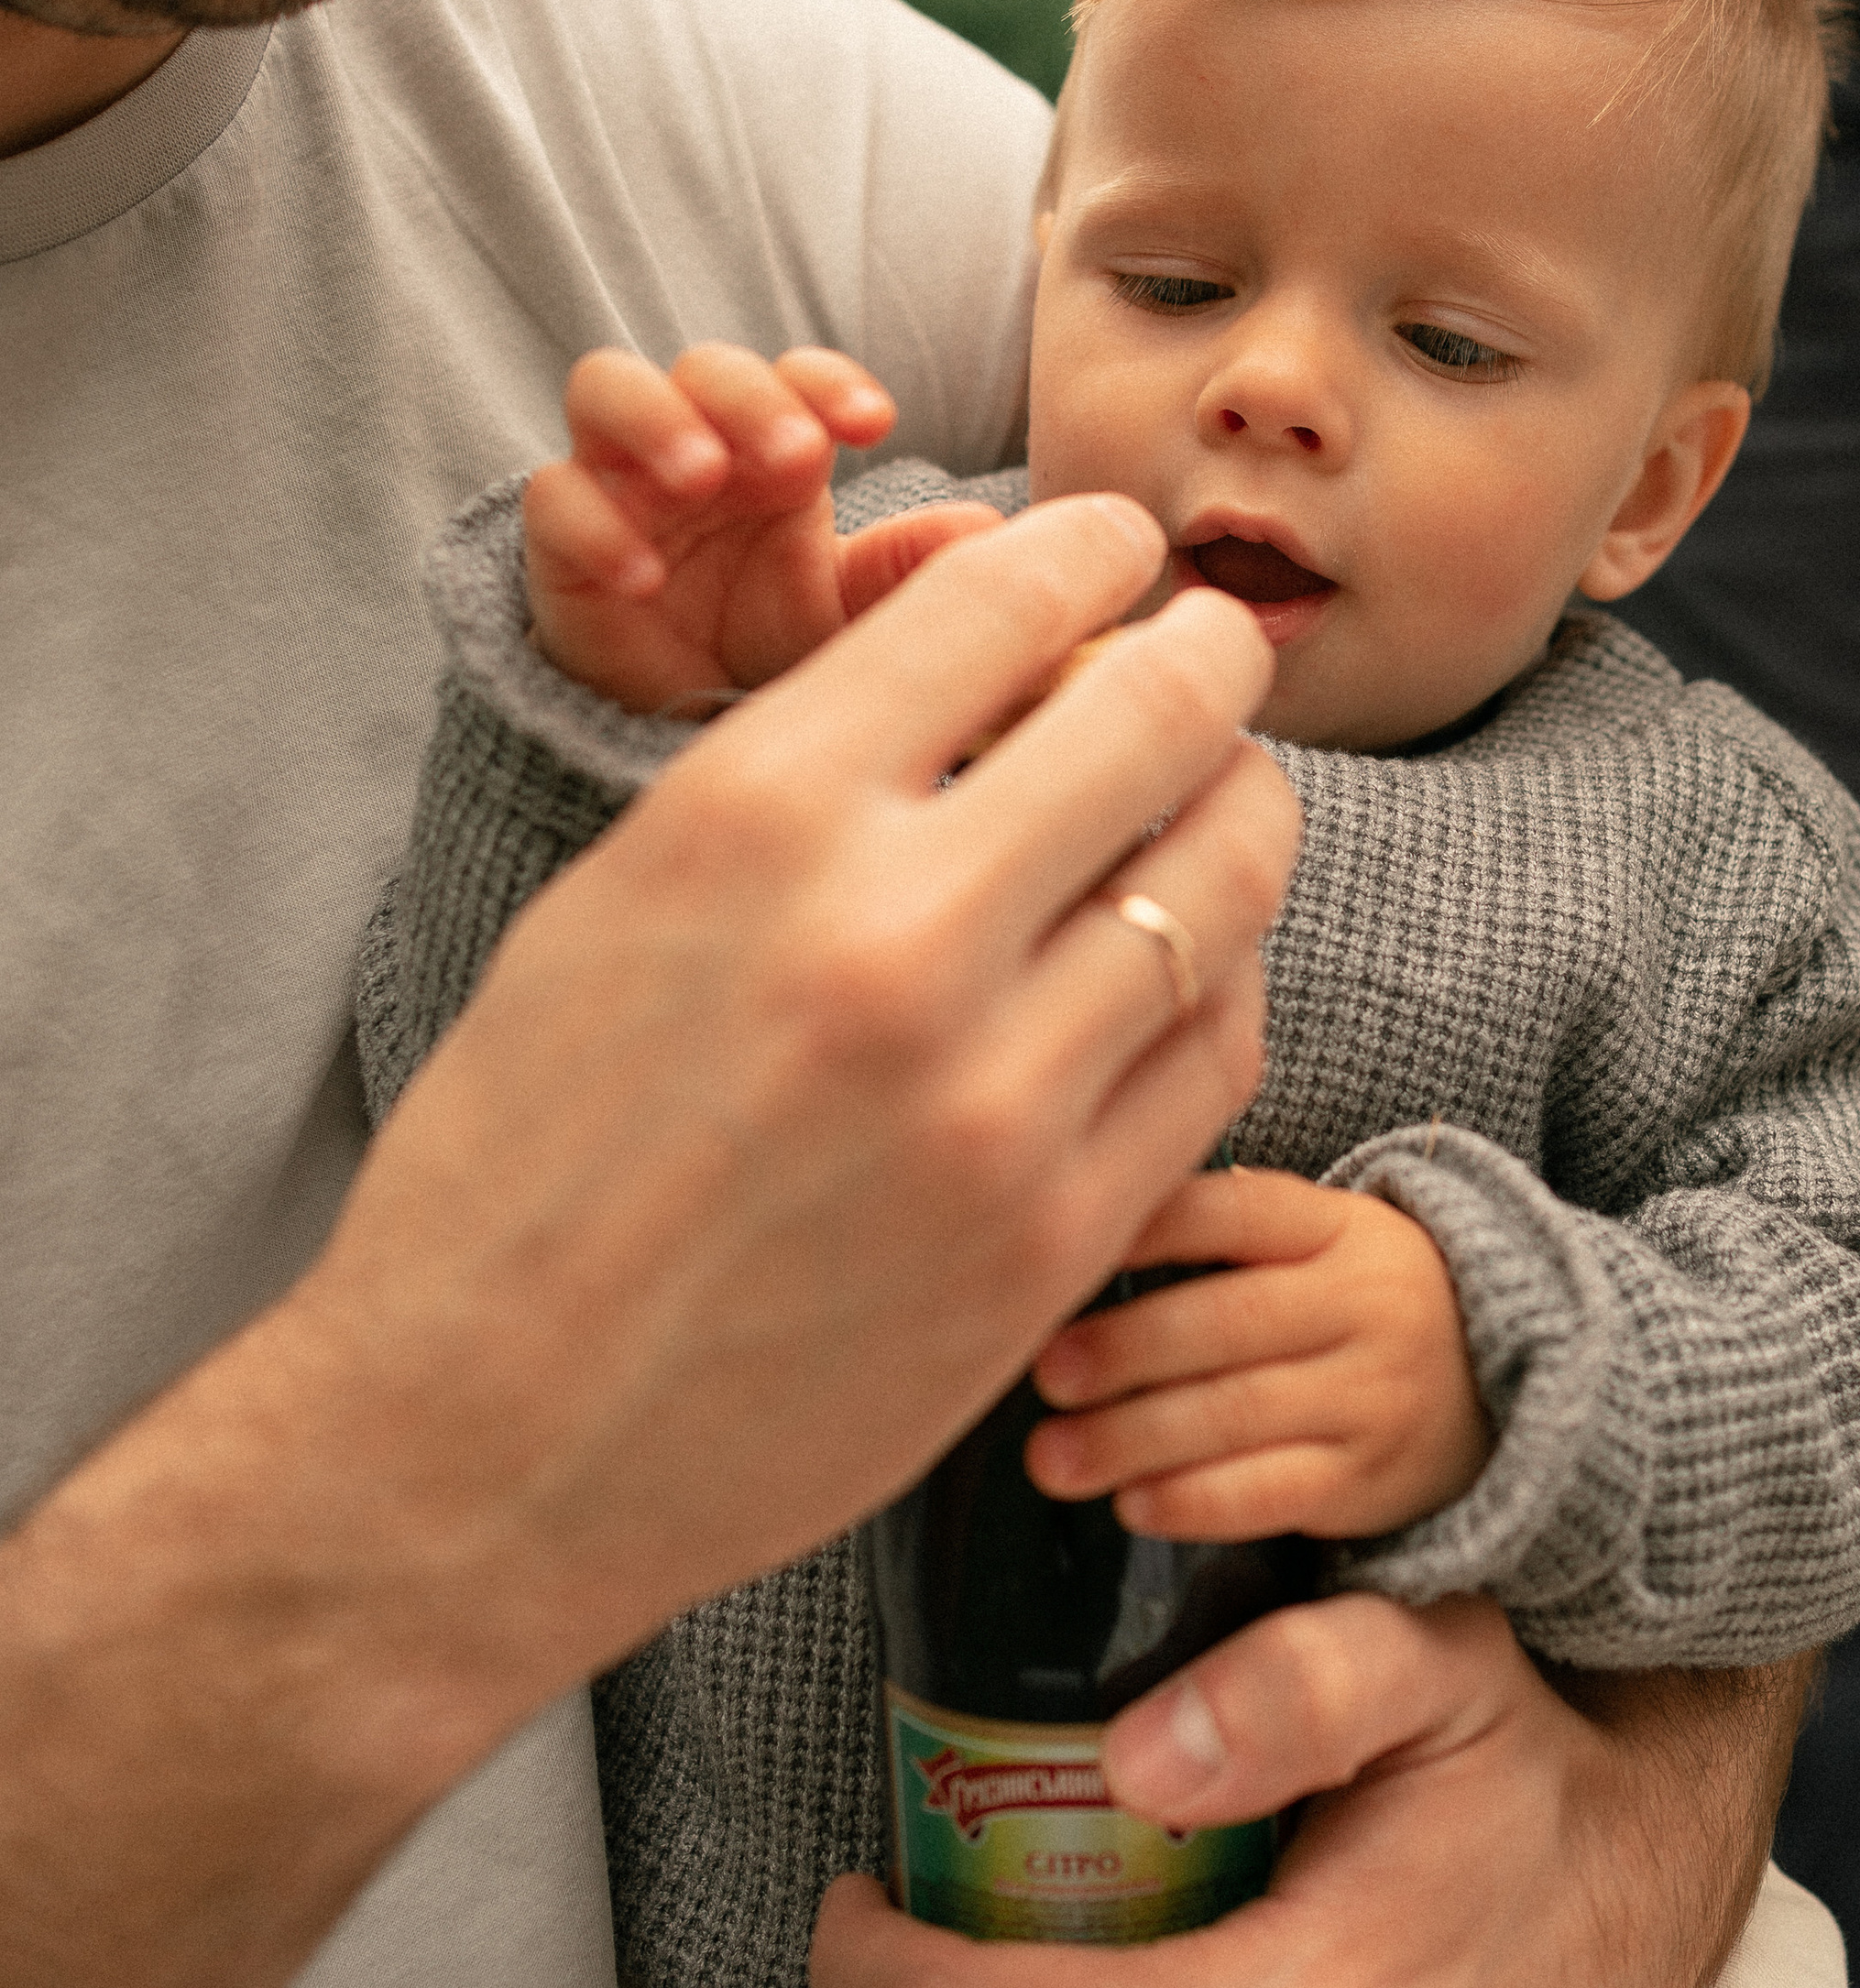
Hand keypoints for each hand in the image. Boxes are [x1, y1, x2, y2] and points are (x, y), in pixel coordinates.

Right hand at [0, 498, 1299, 1987]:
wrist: (490, 1437)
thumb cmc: (531, 1150)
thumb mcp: (626, 896)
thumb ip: (814, 774)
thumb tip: (998, 663)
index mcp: (758, 817)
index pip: (1003, 600)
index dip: (1089, 551)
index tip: (1118, 550)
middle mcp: (895, 937)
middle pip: (1157, 717)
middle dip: (1207, 653)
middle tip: (1212, 643)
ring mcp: (997, 1100)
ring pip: (1224, 882)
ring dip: (1242, 803)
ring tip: (1220, 789)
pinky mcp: (1057, 1237)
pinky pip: (1216, 1050)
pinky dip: (1220, 973)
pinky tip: (1182, 957)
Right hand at [520, 339, 1001, 712]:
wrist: (687, 734)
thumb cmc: (774, 650)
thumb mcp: (852, 619)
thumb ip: (907, 573)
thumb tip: (989, 531)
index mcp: (775, 447)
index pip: (796, 376)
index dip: (830, 382)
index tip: (875, 423)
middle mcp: (696, 442)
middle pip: (704, 365)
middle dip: (750, 395)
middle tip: (796, 455)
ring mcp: (620, 481)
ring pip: (606, 387)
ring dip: (656, 417)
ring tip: (701, 474)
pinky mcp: (558, 541)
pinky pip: (555, 500)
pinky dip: (594, 523)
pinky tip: (643, 576)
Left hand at [1025, 1172, 1488, 1537]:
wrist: (1496, 1381)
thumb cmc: (1353, 1300)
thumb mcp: (1318, 1237)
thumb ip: (1222, 1228)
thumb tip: (1087, 1231)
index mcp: (1336, 1228)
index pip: (1236, 1215)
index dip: (1152, 1229)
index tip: (1072, 1248)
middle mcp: (1361, 1306)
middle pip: (1229, 1322)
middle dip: (1128, 1350)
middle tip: (1046, 1372)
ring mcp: (1370, 1396)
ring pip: (1241, 1415)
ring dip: (1135, 1438)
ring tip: (1053, 1457)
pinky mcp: (1365, 1480)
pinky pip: (1273, 1494)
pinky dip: (1195, 1503)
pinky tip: (1132, 1505)